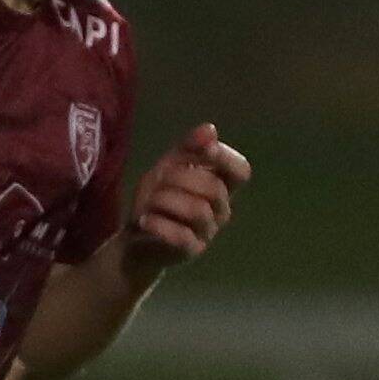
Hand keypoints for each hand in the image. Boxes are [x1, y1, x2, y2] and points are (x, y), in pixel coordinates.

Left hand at [121, 122, 249, 278]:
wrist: (137, 237)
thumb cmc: (158, 199)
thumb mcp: (169, 167)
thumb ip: (189, 147)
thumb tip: (210, 129)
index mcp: (220, 186)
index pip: (240, 171)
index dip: (226, 158)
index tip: (205, 149)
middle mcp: (220, 210)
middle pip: (214, 187)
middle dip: (179, 178)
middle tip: (157, 183)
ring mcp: (208, 231)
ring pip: (198, 210)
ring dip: (166, 200)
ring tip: (148, 204)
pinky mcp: (191, 250)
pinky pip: (181, 235)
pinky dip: (159, 224)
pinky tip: (144, 220)